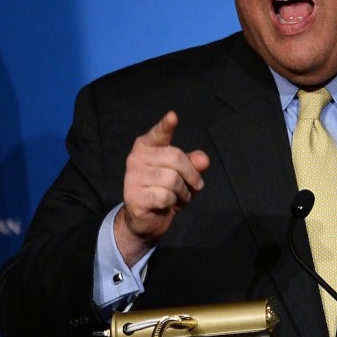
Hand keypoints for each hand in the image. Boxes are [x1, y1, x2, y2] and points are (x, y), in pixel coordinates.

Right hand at [115, 111, 209, 265]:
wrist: (147, 219)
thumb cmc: (165, 191)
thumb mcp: (184, 175)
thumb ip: (194, 164)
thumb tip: (203, 160)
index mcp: (146, 146)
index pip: (158, 134)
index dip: (166, 125)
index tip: (173, 116)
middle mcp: (136, 158)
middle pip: (175, 158)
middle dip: (191, 174)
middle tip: (194, 185)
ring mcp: (133, 177)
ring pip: (172, 179)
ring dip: (183, 192)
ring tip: (179, 196)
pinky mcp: (134, 196)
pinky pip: (165, 196)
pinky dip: (173, 202)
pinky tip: (168, 204)